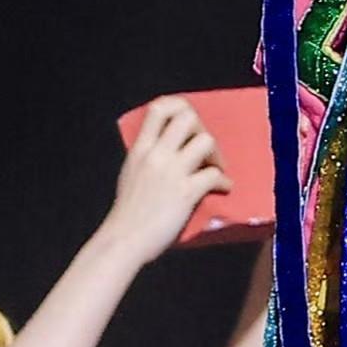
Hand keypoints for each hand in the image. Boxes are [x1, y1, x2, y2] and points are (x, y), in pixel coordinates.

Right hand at [107, 99, 230, 264]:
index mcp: (140, 149)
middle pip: (187, 117)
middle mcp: (155, 154)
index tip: (188, 122)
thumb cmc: (127, 213)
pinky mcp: (185, 191)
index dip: (178, 106)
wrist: (124, 240)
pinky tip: (223, 189)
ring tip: (216, 168)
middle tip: (204, 149)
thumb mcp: (130, 173)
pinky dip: (223, 182)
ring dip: (216, 154)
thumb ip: (147, 157)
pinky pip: (213, 175)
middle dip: (202, 128)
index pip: (159, 108)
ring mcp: (171, 172)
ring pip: (206, 141)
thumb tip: (166, 148)